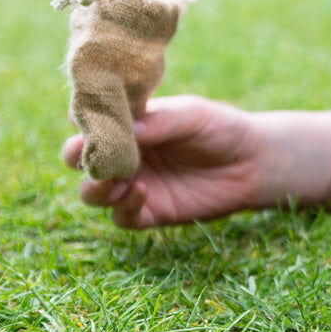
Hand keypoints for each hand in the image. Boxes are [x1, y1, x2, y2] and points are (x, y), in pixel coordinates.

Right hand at [61, 95, 263, 228]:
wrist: (253, 162)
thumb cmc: (220, 129)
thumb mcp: (193, 115)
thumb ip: (160, 121)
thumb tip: (124, 128)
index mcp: (127, 124)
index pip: (89, 121)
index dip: (82, 118)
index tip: (84, 117)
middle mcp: (122, 155)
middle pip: (78, 158)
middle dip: (77, 156)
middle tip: (88, 153)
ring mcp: (133, 183)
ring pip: (93, 191)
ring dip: (96, 186)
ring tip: (115, 178)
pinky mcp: (150, 211)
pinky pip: (123, 216)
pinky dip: (123, 206)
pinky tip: (139, 191)